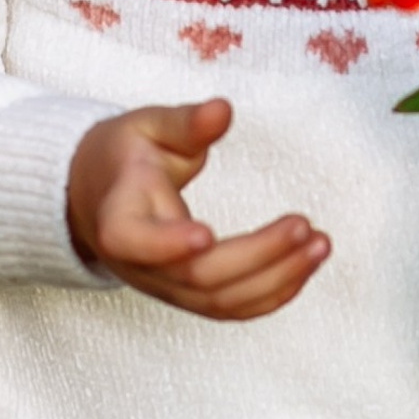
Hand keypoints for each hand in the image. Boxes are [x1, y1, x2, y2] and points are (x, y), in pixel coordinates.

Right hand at [67, 98, 329, 319]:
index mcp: (119, 218)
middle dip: (256, 256)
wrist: (97, 197)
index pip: (136, 241)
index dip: (169, 245)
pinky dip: (273, 292)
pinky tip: (305, 265)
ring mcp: (165, 286)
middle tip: (304, 225)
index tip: (208, 233)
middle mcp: (140, 264)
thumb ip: (185, 123)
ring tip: (320, 246)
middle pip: (198, 277)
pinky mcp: (188, 294)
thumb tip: (222, 110)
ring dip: (277, 279)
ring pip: (222, 302)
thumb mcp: (146, 127)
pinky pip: (232, 307)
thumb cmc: (123, 155)